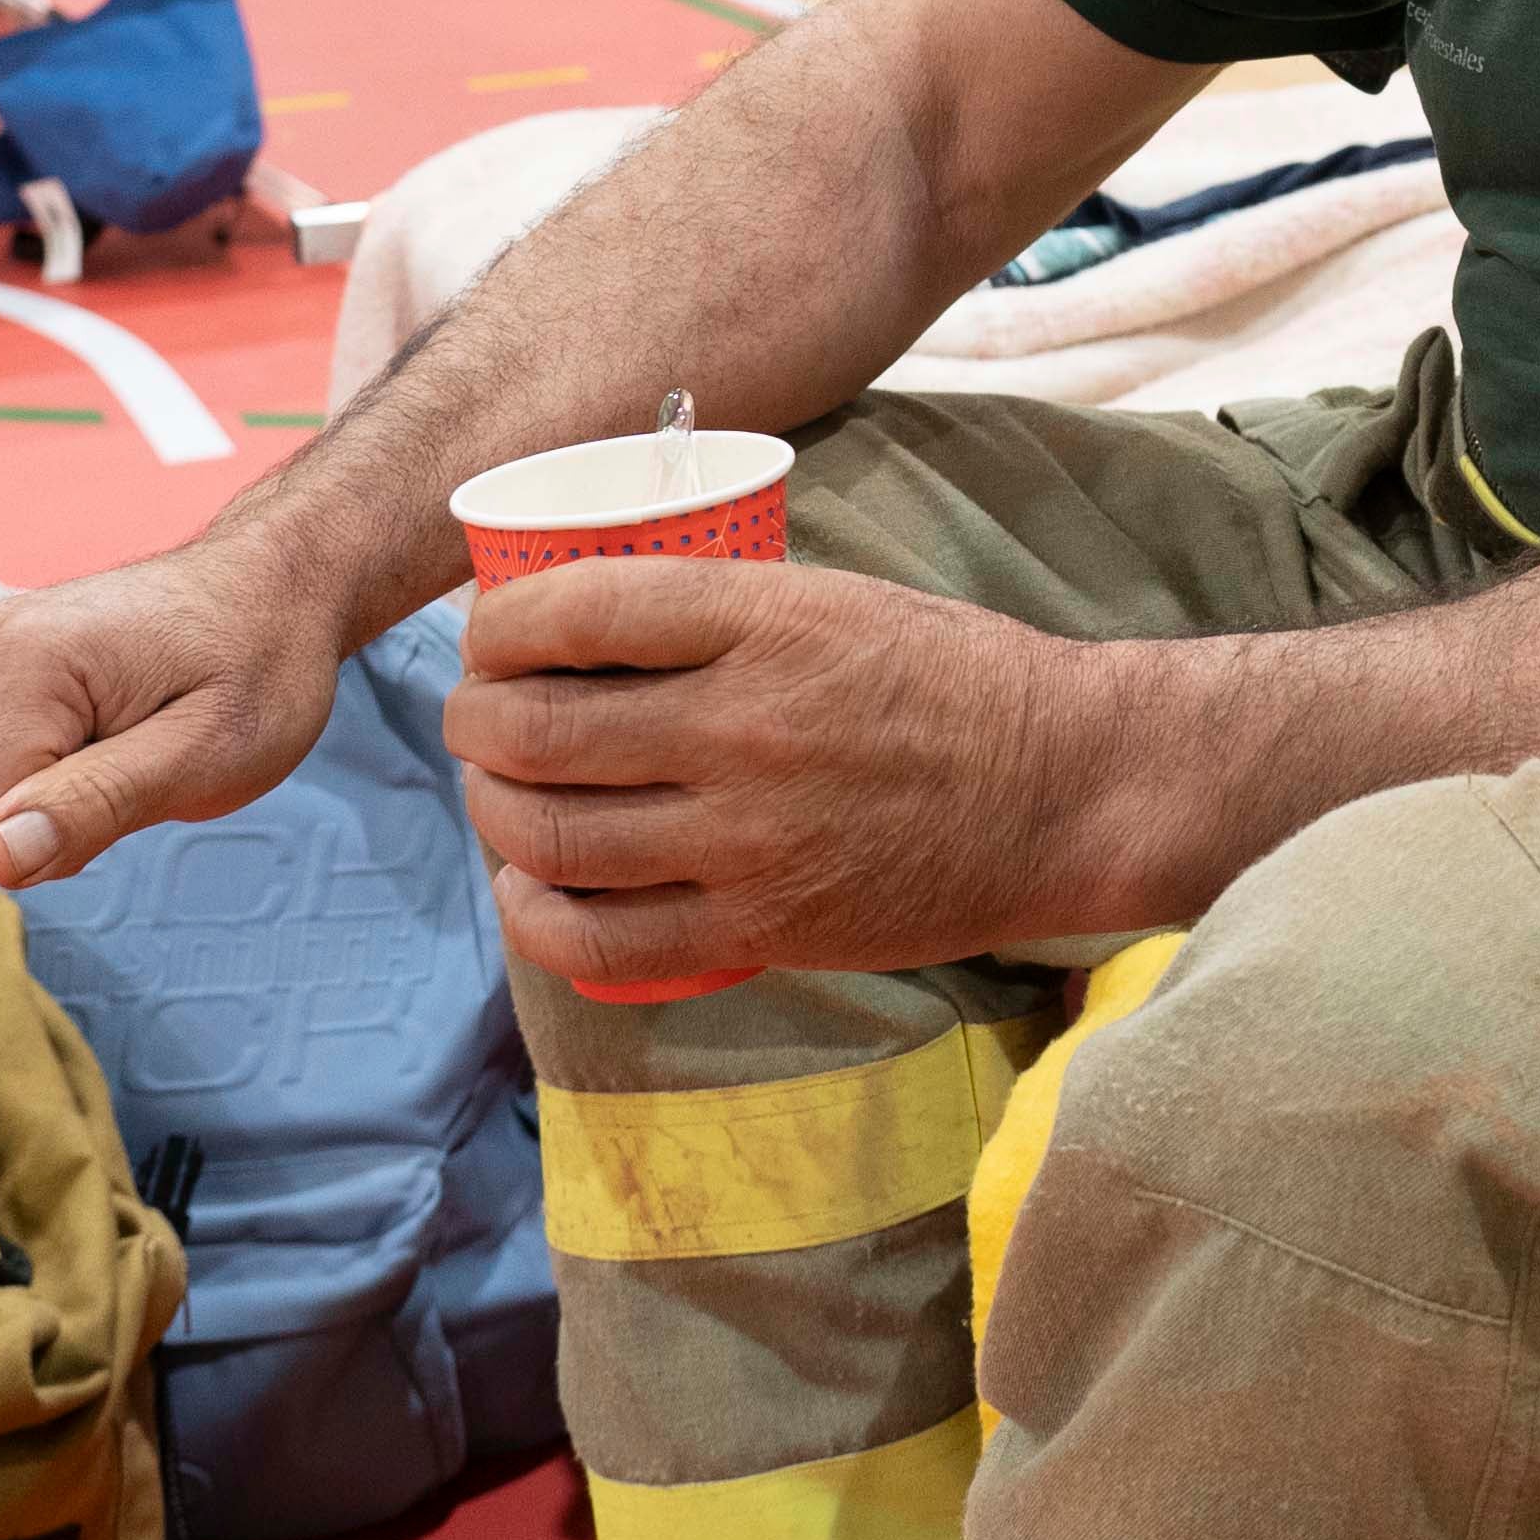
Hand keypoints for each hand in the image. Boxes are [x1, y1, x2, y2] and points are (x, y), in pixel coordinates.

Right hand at [0, 542, 362, 885]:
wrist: (272, 589)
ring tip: (120, 754)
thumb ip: (96, 805)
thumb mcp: (207, 754)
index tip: (120, 796)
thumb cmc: (258, 668)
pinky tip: (97, 741)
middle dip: (33, 828)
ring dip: (33, 806)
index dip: (39, 846)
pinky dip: (29, 780)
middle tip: (130, 775)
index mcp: (23, 664)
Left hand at [449, 557, 1133, 989]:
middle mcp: (742, 726)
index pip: (575, 612)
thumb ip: (724, 614)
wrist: (1065, 790)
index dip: (496, 626)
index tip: (489, 635)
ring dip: (493, 813)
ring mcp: (748, 836)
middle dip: (474, 723)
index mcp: (765, 619)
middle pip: (537, 729)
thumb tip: (593, 628)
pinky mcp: (764, 926)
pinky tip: (527, 893)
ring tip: (498, 797)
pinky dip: (536, 917)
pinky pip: (603, 939)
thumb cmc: (956, 680)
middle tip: (478, 720)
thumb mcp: (839, 601)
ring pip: (552, 835)